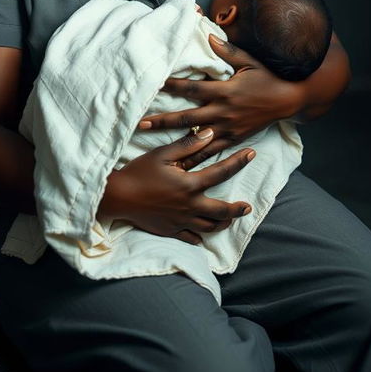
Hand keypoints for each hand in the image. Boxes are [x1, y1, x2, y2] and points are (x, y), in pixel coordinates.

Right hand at [99, 128, 254, 244]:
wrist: (119, 197)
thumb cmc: (139, 172)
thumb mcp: (162, 154)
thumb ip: (188, 145)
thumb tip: (209, 133)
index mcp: (190, 184)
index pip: (221, 173)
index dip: (238, 162)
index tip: (251, 155)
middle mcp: (190, 206)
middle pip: (222, 211)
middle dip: (238, 209)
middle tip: (248, 207)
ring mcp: (181, 221)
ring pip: (209, 227)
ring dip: (222, 223)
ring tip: (229, 219)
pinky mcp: (171, 230)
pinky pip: (192, 238)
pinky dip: (200, 236)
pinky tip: (203, 233)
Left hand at [136, 36, 305, 170]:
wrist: (288, 101)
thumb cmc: (267, 78)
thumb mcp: (249, 61)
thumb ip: (227, 51)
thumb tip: (209, 34)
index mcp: (225, 91)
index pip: (192, 89)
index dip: (172, 86)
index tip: (153, 85)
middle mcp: (223, 111)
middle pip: (187, 118)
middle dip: (162, 121)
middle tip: (141, 122)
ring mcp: (228, 128)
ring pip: (196, 138)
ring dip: (174, 143)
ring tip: (153, 148)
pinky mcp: (233, 139)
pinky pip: (211, 150)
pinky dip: (195, 157)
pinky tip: (180, 165)